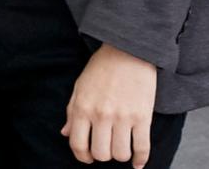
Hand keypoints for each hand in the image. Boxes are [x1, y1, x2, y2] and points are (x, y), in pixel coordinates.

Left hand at [62, 44, 158, 165]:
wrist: (128, 51)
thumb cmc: (101, 68)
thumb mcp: (79, 87)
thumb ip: (71, 112)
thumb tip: (65, 134)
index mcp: (82, 107)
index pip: (77, 144)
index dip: (82, 157)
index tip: (88, 158)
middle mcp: (101, 115)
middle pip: (100, 153)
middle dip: (102, 155)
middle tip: (106, 148)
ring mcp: (123, 117)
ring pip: (120, 154)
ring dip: (120, 155)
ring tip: (121, 147)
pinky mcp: (143, 117)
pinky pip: (142, 148)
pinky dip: (141, 160)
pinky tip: (137, 162)